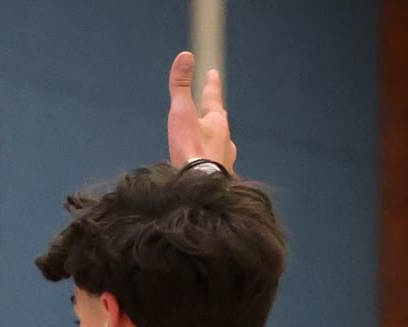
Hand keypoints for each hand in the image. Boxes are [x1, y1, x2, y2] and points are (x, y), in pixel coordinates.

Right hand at [167, 50, 234, 171]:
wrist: (201, 190)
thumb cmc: (191, 152)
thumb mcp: (182, 114)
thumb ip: (181, 87)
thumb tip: (185, 55)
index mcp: (217, 123)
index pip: (214, 99)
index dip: (211, 86)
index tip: (212, 74)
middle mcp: (226, 141)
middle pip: (220, 124)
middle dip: (214, 117)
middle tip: (214, 110)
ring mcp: (226, 162)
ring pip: (222, 148)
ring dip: (216, 144)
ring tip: (213, 146)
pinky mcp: (222, 182)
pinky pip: (219, 169)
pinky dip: (214, 165)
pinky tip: (213, 172)